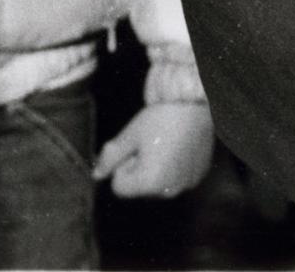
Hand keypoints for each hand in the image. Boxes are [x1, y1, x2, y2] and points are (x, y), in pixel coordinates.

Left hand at [92, 102, 215, 198]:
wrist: (195, 104)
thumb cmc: (161, 118)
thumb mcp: (130, 135)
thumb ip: (110, 157)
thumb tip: (96, 175)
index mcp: (150, 182)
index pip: (119, 187)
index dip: (122, 165)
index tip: (135, 147)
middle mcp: (170, 190)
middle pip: (139, 187)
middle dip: (139, 167)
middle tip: (151, 142)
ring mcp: (186, 185)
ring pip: (157, 183)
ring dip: (155, 168)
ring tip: (165, 142)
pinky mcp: (197, 177)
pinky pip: (175, 179)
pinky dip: (173, 166)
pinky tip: (178, 146)